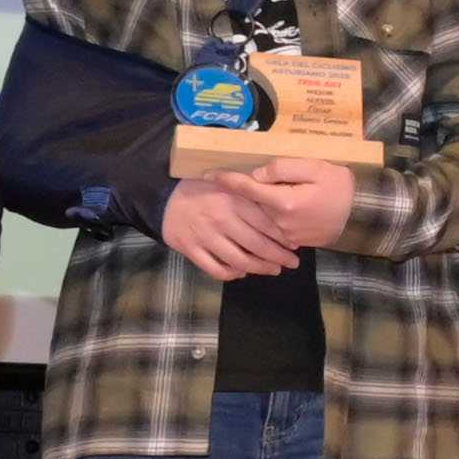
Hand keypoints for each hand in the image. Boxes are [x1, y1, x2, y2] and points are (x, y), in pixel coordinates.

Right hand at [160, 175, 298, 277]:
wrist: (163, 196)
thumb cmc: (201, 189)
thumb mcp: (227, 184)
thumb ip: (249, 194)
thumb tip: (279, 208)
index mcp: (233, 199)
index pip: (265, 222)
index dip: (283, 236)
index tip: (295, 243)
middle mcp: (221, 219)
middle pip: (257, 245)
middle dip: (279, 256)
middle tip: (292, 262)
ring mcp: (205, 236)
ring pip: (239, 260)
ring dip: (260, 268)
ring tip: (274, 270)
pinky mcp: (191, 249)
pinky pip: (216, 269)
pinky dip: (232, 274)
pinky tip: (242, 272)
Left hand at [239, 157, 360, 250]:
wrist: (361, 214)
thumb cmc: (339, 186)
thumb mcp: (314, 168)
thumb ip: (283, 169)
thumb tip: (257, 175)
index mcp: (284, 202)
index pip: (248, 189)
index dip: (227, 180)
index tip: (207, 174)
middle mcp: (280, 222)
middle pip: (252, 204)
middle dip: (242, 192)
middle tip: (229, 178)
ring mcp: (287, 235)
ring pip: (262, 216)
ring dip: (256, 205)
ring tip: (254, 193)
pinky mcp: (294, 241)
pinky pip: (275, 226)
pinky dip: (270, 216)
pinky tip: (278, 207)